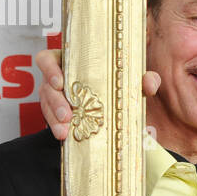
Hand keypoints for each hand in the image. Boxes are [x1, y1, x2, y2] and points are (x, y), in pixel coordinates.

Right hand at [36, 48, 160, 141]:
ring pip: (47, 105)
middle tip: (67, 115)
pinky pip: (51, 120)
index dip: (49, 69)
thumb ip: (145, 79)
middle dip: (55, 102)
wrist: (120, 107)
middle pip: (47, 87)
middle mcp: (59, 78)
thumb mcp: (133, 81)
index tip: (60, 83)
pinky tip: (65, 136)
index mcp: (71, 62)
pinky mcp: (56, 114)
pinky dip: (57, 127)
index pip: (47, 59)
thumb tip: (150, 83)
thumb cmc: (122, 85)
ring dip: (54, 119)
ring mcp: (55, 97)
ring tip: (64, 131)